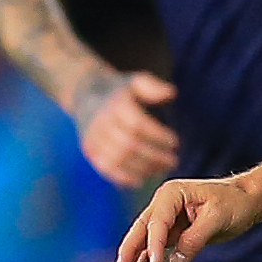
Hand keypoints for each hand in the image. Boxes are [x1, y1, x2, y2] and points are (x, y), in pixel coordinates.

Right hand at [77, 71, 178, 187]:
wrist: (87, 97)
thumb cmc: (121, 91)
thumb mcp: (135, 81)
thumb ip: (152, 86)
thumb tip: (172, 93)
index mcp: (115, 105)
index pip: (137, 124)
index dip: (158, 136)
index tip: (175, 142)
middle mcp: (101, 122)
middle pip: (128, 145)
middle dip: (154, 156)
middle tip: (173, 160)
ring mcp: (93, 138)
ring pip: (118, 159)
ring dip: (143, 168)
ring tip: (162, 168)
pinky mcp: (90, 151)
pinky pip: (106, 168)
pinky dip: (125, 177)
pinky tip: (142, 179)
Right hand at [115, 177, 257, 261]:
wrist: (245, 201)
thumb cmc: (233, 203)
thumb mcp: (217, 218)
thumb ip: (195, 238)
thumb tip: (175, 260)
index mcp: (172, 194)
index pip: (158, 221)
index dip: (154, 244)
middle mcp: (164, 205)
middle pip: (141, 230)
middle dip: (129, 251)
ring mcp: (166, 220)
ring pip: (143, 243)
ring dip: (132, 261)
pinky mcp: (171, 235)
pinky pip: (153, 251)